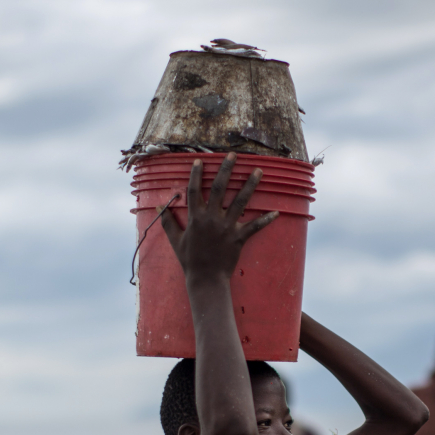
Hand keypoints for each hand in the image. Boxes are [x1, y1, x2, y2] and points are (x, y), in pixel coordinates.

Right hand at [159, 153, 278, 283]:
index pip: (194, 190)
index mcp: (195, 218)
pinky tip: (276, 212)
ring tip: (258, 171)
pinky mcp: (239, 238)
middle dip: (226, 169)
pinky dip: (266, 220)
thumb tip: (158, 207)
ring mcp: (226, 227)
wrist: (205, 279)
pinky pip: (255, 227)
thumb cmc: (189, 260)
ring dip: (250, 185)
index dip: (196, 174)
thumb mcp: (175, 240)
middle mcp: (212, 219)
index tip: (200, 160)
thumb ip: (167, 222)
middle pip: (219, 188)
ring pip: (240, 201)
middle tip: (233, 155)